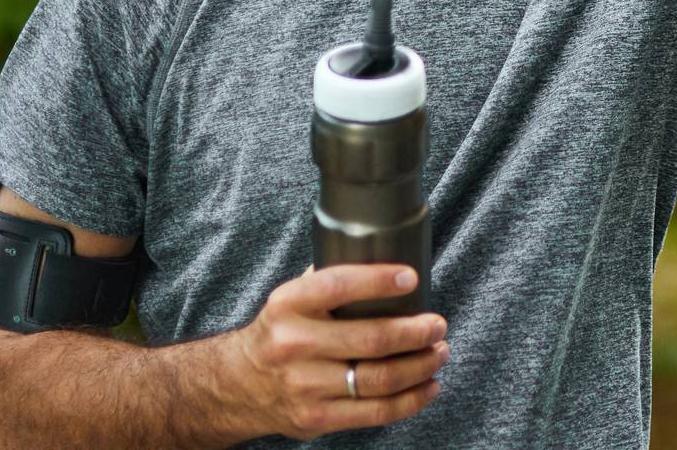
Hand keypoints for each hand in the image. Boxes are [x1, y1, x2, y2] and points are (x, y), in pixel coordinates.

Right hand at [224, 263, 449, 438]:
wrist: (238, 385)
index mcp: (287, 305)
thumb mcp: (290, 300)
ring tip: (438, 352)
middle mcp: (292, 344)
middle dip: (417, 332)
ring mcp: (304, 385)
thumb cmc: (281, 333)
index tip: (412, 278)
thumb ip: (329, 282)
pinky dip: (412, 399)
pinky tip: (428, 385)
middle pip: (372, 339)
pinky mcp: (316, 417)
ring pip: (380, 379)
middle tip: (438, 325)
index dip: (378, 281)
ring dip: (421, 365)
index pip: (336, 285)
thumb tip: (386, 259)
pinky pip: (376, 412)